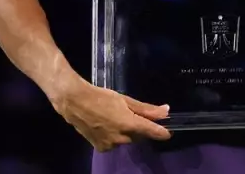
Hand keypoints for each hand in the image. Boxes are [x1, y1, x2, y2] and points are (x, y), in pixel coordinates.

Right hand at [52, 78, 171, 151]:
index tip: (168, 134)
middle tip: (137, 116)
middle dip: (141, 128)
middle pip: (138, 136)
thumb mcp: (126, 100)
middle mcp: (119, 138)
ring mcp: (109, 145)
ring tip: (118, 118)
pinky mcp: (100, 148)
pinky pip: (115, 143)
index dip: (160, 132)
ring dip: (128, 132)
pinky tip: (109, 125)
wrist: (75, 102)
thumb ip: (146, 109)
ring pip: (127, 140)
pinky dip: (117, 136)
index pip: (149, 131)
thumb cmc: (102, 97)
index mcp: (127, 124)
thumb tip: (165, 111)